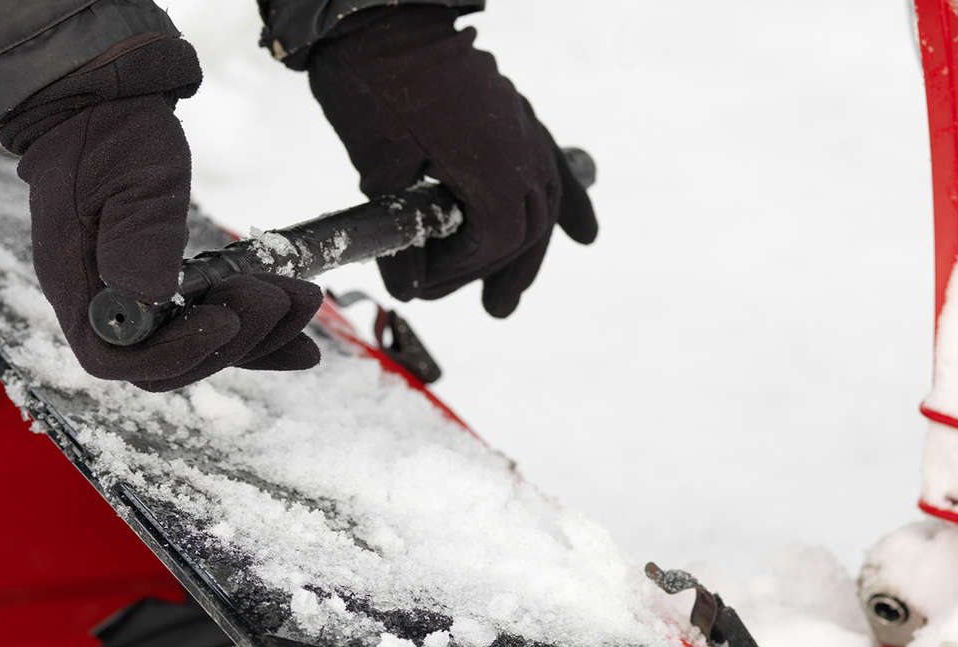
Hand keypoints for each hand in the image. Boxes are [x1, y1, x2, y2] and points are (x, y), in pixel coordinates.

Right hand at [1, 39, 322, 391]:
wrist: (111, 103)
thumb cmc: (113, 134)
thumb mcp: (131, 176)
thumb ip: (139, 235)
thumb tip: (146, 296)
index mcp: (77, 281)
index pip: (112, 357)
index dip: (172, 354)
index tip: (224, 321)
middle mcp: (104, 301)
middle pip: (167, 361)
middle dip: (232, 339)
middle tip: (278, 298)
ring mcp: (139, 297)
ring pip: (200, 346)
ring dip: (260, 335)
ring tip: (305, 300)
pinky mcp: (171, 287)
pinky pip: (214, 325)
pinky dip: (261, 336)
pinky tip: (304, 339)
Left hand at [306, 8, 597, 317]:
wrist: (378, 18)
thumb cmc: (373, 83)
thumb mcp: (377, 165)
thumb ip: (398, 232)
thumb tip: (407, 288)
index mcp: (492, 162)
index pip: (497, 239)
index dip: (465, 269)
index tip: (427, 280)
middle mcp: (520, 147)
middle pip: (528, 229)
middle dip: (504, 272)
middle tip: (484, 307)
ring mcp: (521, 126)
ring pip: (543, 202)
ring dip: (532, 250)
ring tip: (511, 294)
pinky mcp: (513, 112)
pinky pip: (552, 162)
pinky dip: (570, 200)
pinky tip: (584, 234)